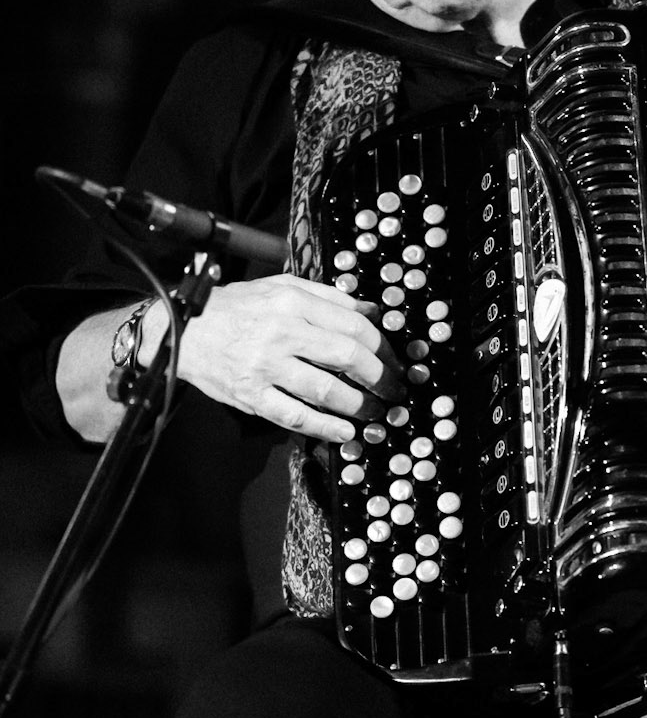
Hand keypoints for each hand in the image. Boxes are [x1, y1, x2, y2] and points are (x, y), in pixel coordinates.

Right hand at [155, 275, 404, 442]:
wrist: (182, 329)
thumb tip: (372, 311)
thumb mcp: (281, 286)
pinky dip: (325, 427)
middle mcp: (281, 331)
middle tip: (394, 390)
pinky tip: (345, 432)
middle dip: (380, 377)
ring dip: (359, 405)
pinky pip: (295, 416)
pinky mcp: (251, 395)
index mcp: (292, 300)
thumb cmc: (236, 307)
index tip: (394, 360)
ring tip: (376, 412)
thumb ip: (328, 297)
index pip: (354, 325)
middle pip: (348, 356)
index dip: (383, 347)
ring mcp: (265, 366)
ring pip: (326, 389)